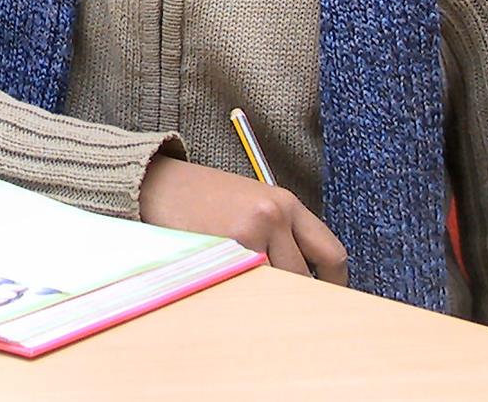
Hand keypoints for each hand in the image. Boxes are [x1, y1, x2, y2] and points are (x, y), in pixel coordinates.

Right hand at [138, 156, 348, 284]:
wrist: (155, 184)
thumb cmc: (199, 200)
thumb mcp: (249, 205)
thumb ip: (280, 234)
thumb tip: (306, 281)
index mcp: (285, 202)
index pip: (331, 253)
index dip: (333, 284)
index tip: (324, 298)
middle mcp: (276, 214)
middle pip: (305, 276)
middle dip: (292, 294)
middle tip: (277, 304)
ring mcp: (254, 230)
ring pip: (278, 285)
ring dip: (264, 295)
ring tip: (242, 288)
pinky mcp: (231, 245)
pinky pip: (251, 285)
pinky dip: (242, 291)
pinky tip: (225, 282)